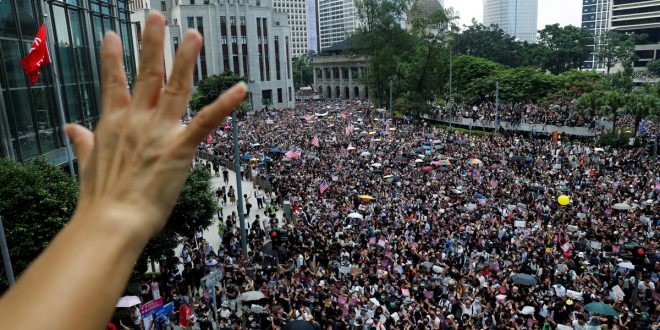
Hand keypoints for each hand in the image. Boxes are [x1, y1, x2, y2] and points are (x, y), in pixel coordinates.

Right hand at [66, 12, 245, 239]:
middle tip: (156, 17)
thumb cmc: (100, 198)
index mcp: (114, 123)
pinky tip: (241, 88)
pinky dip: (225, 104)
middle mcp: (137, 121)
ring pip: (176, 88)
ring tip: (193, 36)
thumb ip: (84, 141)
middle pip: (147, 74)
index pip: (113, 82)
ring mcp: (159, 132)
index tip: (111, 35)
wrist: (111, 222)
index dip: (112, 58)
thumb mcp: (87, 163)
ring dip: (185, 60)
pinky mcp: (181, 148)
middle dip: (152, 43)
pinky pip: (207, 121)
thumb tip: (72, 128)